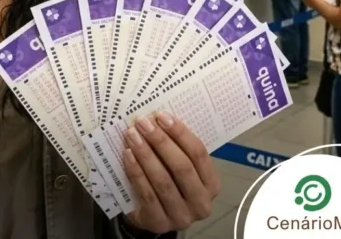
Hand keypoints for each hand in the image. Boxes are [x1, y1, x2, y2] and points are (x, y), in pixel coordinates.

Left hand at [122, 112, 219, 233]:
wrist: (148, 213)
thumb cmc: (166, 181)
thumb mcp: (175, 166)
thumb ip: (174, 147)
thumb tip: (157, 118)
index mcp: (211, 185)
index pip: (199, 154)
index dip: (180, 133)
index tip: (161, 116)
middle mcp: (201, 203)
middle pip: (182, 167)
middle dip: (161, 142)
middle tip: (143, 123)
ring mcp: (181, 216)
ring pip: (164, 181)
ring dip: (146, 154)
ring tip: (133, 136)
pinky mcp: (159, 223)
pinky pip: (147, 194)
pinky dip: (136, 172)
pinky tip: (128, 155)